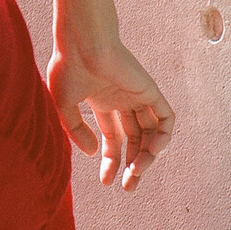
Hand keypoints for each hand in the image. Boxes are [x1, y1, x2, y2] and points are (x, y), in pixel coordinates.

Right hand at [48, 38, 174, 191]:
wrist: (82, 42)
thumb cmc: (68, 66)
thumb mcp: (64, 105)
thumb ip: (77, 130)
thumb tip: (94, 154)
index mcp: (101, 101)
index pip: (114, 137)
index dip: (111, 161)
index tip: (105, 181)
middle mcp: (122, 100)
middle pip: (134, 140)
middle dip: (132, 165)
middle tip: (128, 188)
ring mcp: (137, 95)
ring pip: (151, 133)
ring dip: (147, 156)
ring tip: (136, 173)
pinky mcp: (149, 90)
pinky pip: (166, 118)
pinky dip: (164, 137)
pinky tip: (152, 152)